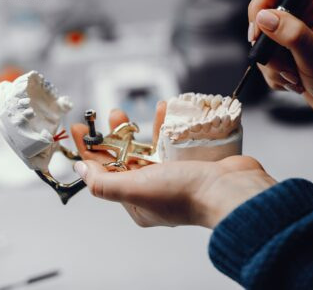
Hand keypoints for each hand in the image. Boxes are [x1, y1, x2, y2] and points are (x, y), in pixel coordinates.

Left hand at [71, 106, 275, 228]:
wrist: (231, 190)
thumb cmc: (186, 193)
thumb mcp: (136, 188)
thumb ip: (104, 182)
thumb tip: (80, 170)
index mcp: (137, 203)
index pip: (104, 175)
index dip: (89, 152)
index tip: (80, 130)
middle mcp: (154, 191)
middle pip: (126, 159)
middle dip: (115, 136)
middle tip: (112, 114)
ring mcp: (173, 177)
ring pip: (148, 149)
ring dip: (139, 129)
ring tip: (133, 112)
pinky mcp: (189, 163)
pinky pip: (170, 142)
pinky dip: (165, 126)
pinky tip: (163, 110)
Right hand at [247, 0, 312, 134]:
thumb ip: (292, 35)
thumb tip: (263, 17)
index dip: (262, 4)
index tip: (256, 33)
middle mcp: (308, 13)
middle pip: (265, 16)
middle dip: (267, 47)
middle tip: (283, 65)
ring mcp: (297, 33)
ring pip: (263, 42)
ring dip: (273, 66)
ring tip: (296, 78)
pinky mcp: (290, 51)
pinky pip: (266, 58)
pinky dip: (275, 74)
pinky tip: (295, 83)